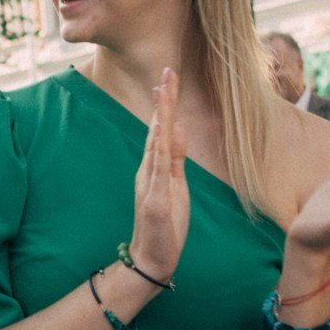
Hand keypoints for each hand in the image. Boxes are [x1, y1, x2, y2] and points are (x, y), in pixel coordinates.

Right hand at [127, 68, 188, 284]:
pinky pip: (157, 170)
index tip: (170, 79)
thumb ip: (176, 158)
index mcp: (156, 167)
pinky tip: (160, 130)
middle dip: (164, 101)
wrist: (152, 258)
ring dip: (160, 117)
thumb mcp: (176, 186)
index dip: (167, 105)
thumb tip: (180, 128)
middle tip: (168, 72)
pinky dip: (158, 148)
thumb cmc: (165, 225)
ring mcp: (150, 184)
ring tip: (163, 92)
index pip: (162, 130)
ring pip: (156, 144)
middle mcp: (149, 170)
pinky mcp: (153, 200)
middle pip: (157, 129)